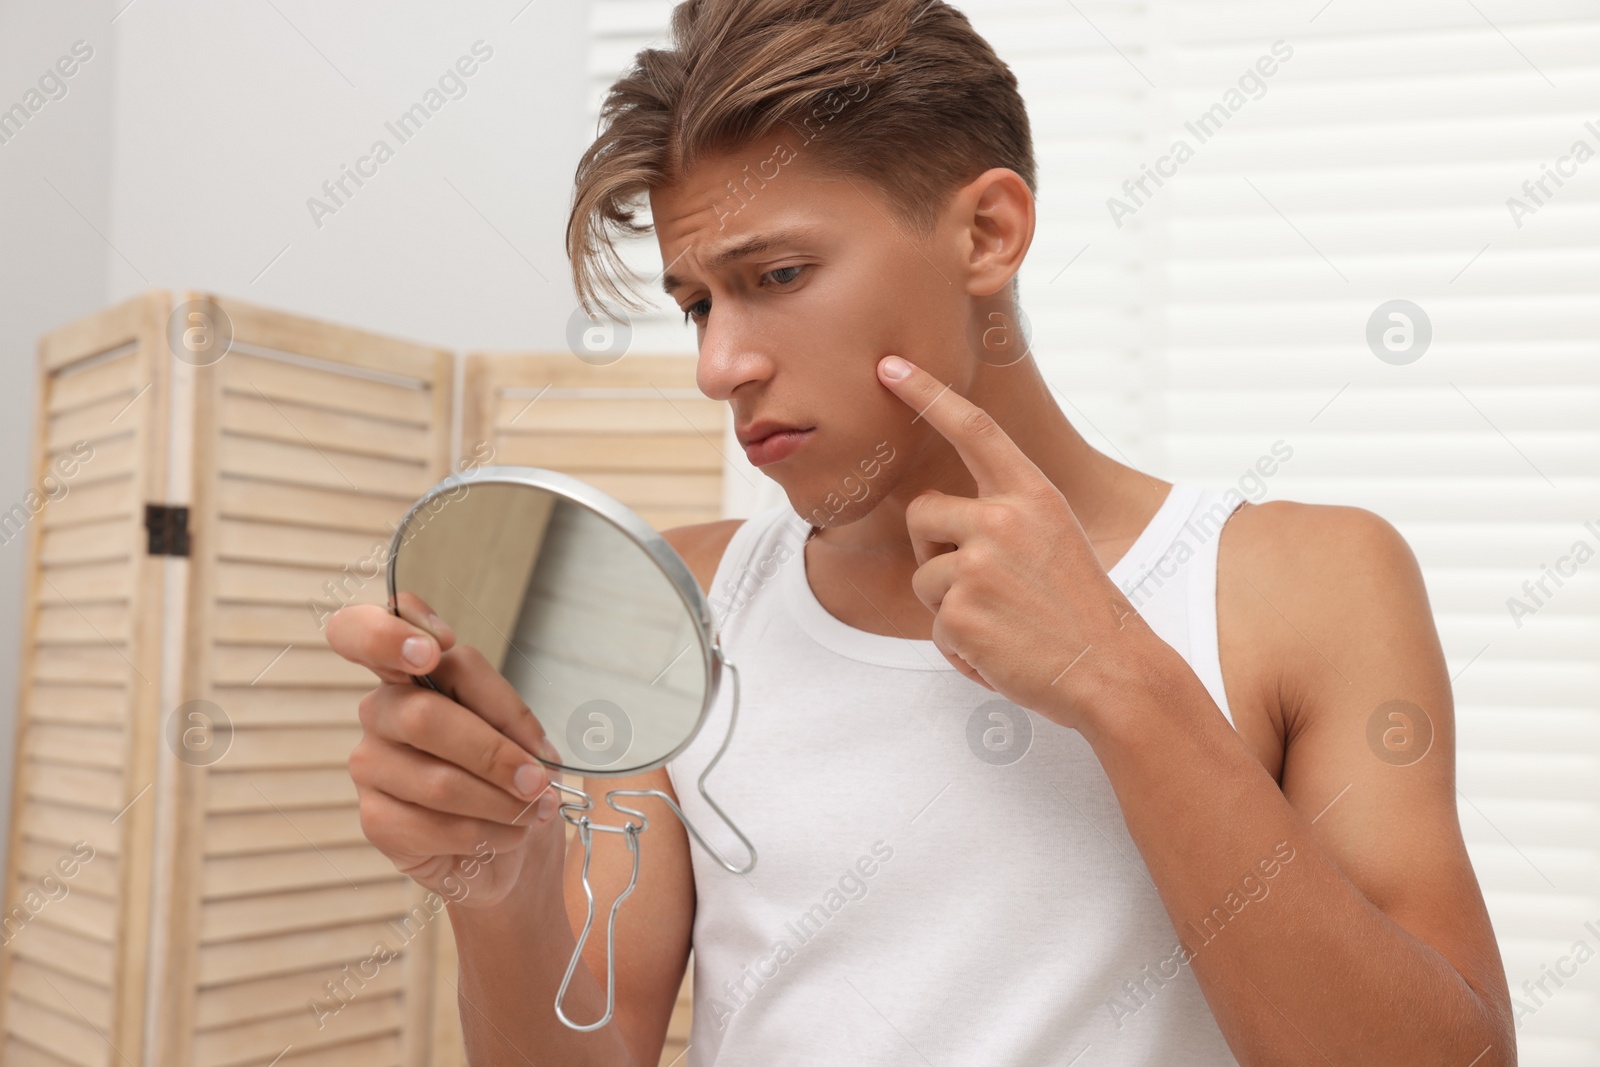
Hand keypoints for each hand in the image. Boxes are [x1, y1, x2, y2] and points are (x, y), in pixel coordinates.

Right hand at [327, 592, 565, 907]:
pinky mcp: (376, 819)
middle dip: (494, 754)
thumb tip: (528, 753)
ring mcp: (371, 765)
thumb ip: (515, 724)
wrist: (506, 840)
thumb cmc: (508, 773)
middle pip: (425, 717)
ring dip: (501, 803)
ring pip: (439, 782)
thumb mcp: (522, 731)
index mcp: (410, 669)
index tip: (433, 650)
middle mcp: (381, 710)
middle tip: (538, 780)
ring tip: (536, 812)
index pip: (362, 631)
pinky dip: (487, 834)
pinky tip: (508, 835)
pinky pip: (435, 827)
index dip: (388, 634)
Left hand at [876, 354, 1150, 730]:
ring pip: (923, 575)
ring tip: (1005, 625)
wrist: (1115, 673)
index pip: (974, 429)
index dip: (928, 393)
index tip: (889, 364)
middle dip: (933, 548)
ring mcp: (979, 564)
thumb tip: (940, 517)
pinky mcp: (960, 611)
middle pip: (921, 512)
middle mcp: (1004, 519)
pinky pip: (934, 625)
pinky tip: (1003, 653)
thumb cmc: (1082, 612)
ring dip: (950, 607)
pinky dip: (961, 648)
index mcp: (1033, 495)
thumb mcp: (1056, 541)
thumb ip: (1005, 517)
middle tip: (986, 586)